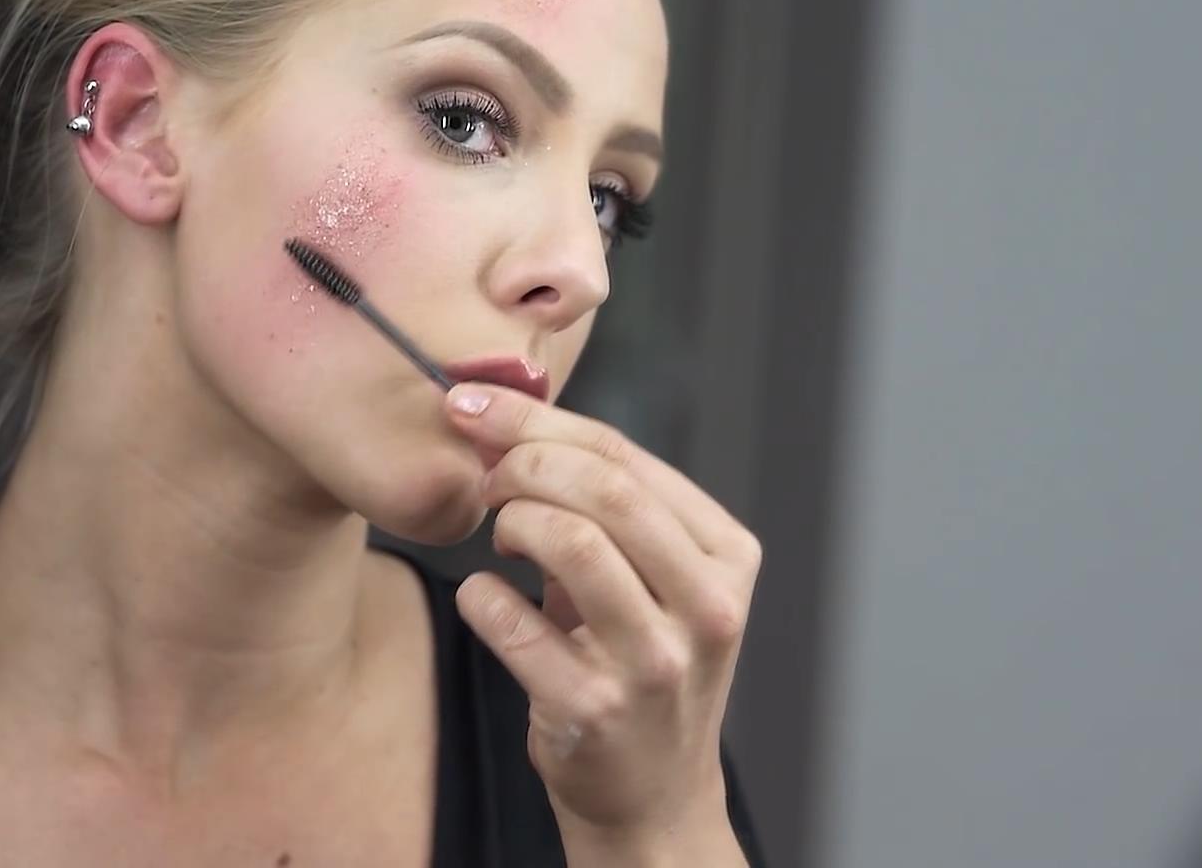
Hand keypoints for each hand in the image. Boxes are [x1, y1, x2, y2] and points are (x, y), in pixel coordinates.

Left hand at [443, 381, 761, 848]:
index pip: (627, 458)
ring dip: (512, 522)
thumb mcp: (660, 580)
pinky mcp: (598, 711)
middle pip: (605, 490)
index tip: (474, 406)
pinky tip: (485, 597)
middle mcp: (708, 606)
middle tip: (488, 480)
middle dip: (524, 464)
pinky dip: (482, 597)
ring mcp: (657, 663)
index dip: (538, 421)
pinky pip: (516, 625)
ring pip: (571, 542)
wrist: (653, 795)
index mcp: (728, 556)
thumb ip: (607, 504)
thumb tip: (506, 420)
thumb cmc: (644, 662)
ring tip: (501, 537)